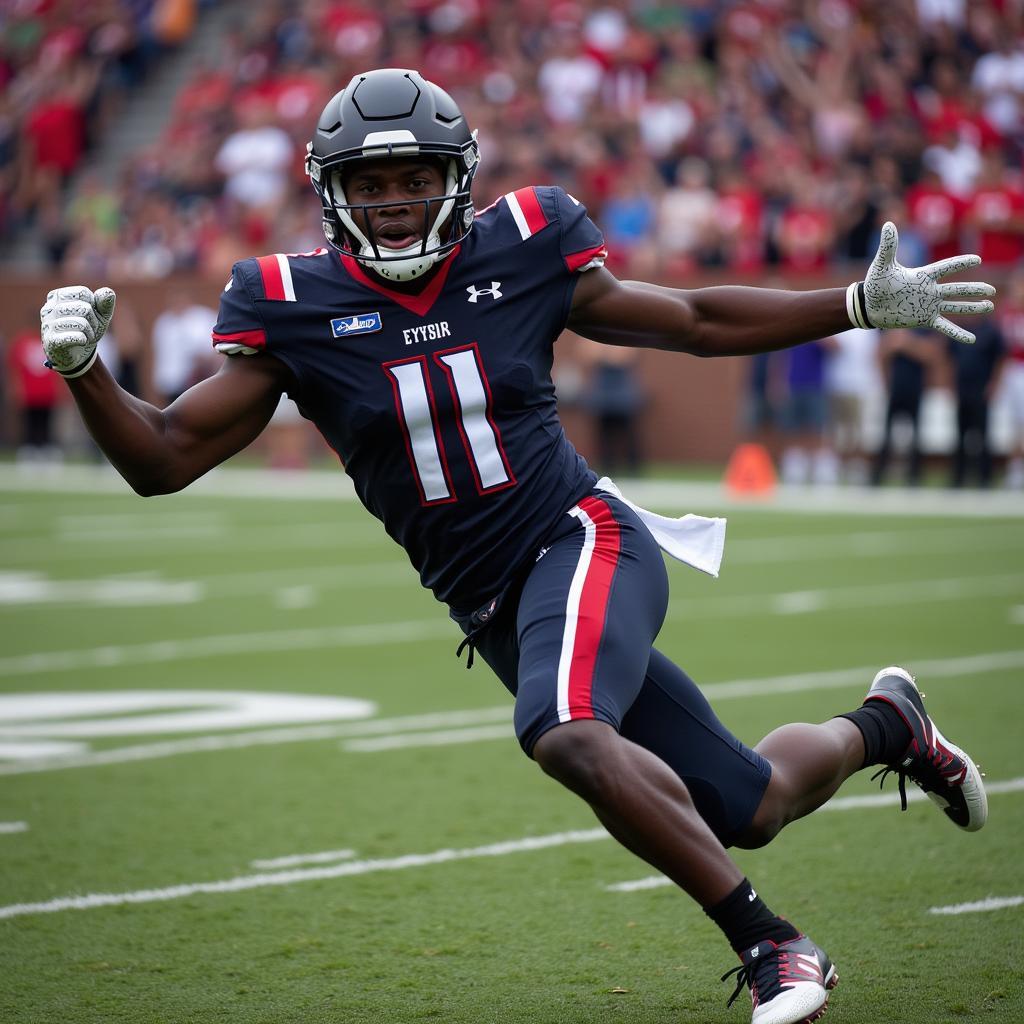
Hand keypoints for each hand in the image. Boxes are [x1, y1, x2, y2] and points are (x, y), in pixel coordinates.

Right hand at [40, 285, 116, 376]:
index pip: (82, 293)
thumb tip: (107, 291)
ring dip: (90, 332)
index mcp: (57, 296)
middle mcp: (49, 308)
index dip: (93, 306)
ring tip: (86, 336)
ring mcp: (47, 324)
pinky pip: (75, 336)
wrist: (77, 355)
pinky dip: (84, 340)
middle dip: (94, 321)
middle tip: (90, 329)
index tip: (90, 315)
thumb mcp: (100, 315)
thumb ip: (104, 303)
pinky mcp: (51, 341)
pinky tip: (81, 342)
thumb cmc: (87, 330)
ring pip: (81, 323)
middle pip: (83, 308)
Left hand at [846, 222, 994, 343]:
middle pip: (957, 289)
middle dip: (974, 290)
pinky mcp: (924, 319)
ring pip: (955, 306)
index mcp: (923, 276)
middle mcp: (930, 291)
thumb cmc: (875, 284)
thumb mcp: (882, 265)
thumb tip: (888, 224)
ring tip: (989, 306)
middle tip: (991, 290)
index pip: (946, 268)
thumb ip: (888, 246)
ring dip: (972, 307)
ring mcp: (929, 306)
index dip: (960, 263)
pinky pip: (944, 327)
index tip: (977, 260)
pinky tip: (971, 339)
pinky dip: (957, 333)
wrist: (868, 306)